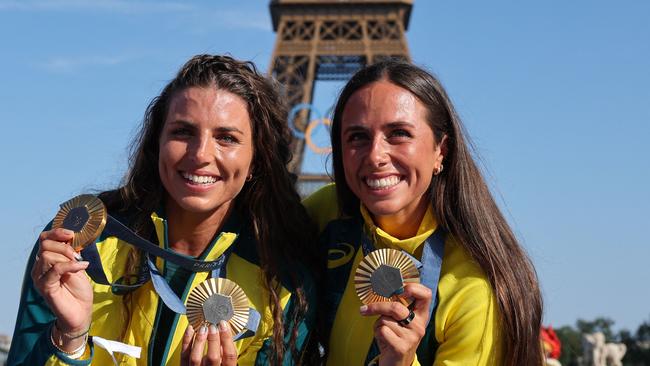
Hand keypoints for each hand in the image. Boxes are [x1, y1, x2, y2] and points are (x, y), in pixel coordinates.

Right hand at [31, 228, 92, 349]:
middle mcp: (39, 268)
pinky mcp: (45, 287)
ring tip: (79, 264)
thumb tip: (73, 238)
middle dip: (64, 246)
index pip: (44, 239)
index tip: (71, 234)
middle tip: (77, 255)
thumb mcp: (77, 266)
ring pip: (47, 255)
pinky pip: (55, 269)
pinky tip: (82, 266)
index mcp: (46, 261)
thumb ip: (72, 253)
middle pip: (45, 245)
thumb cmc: (79, 290)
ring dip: (66, 256)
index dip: (56, 233)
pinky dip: (71, 265)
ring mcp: (40, 278)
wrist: (81, 311)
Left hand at [181, 322, 236, 365]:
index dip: (227, 339)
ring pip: (196, 358)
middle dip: (213, 339)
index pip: (229, 356)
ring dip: (199, 340)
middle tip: (212, 326)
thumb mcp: (225, 362)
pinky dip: (186, 341)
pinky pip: (184, 355)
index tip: (224, 325)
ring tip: (202, 328)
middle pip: (213, 357)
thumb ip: (225, 350)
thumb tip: (223, 330)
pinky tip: (190, 330)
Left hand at [360, 283, 432, 365]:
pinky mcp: (401, 347)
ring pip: (385, 319)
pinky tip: (383, 340)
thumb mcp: (400, 321)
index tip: (400, 289)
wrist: (397, 363)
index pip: (426, 294)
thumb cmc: (395, 337)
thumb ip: (397, 307)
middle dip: (377, 307)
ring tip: (384, 332)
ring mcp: (411, 337)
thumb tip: (382, 287)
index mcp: (421, 316)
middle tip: (364, 309)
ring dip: (378, 324)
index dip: (414, 287)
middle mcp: (419, 326)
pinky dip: (377, 333)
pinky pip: (382, 330)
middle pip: (396, 307)